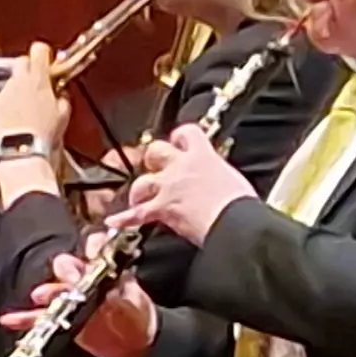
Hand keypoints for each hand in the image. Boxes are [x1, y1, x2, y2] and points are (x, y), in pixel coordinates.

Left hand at [0, 45, 65, 155]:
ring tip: (30, 106)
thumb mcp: (63, 114)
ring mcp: (3, 93)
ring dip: (20, 88)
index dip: (44, 53)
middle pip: (22, 62)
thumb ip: (62, 98)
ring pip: (11, 82)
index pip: (39, 50)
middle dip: (30, 68)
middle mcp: (17, 82)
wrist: (20, 151)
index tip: (48, 59)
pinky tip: (18, 117)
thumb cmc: (42, 134)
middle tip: (40, 81)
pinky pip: (3, 98)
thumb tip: (60, 95)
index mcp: (37, 78)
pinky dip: (9, 103)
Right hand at [4, 247, 156, 356]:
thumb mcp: (131, 302)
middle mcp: (86, 280)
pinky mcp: (62, 318)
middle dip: (63, 271)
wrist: (138, 347)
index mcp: (106, 270)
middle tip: (67, 281)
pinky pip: (40, 317)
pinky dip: (25, 318)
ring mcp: (72, 299)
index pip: (94, 249)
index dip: (91, 248)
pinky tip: (10, 320)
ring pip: (52, 291)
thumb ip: (111, 291)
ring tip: (39, 297)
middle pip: (67, 267)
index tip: (91, 255)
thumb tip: (93, 283)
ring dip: (44, 293)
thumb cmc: (139, 319)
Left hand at [112, 124, 254, 245]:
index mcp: (204, 156)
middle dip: (153, 158)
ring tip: (138, 196)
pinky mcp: (161, 208)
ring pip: (142, 181)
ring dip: (138, 189)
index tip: (178, 140)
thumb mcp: (234, 181)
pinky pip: (137, 213)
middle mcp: (181, 167)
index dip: (180, 136)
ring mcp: (168, 187)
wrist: (234, 223)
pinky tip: (115, 220)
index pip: (187, 133)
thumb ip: (219, 177)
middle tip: (155, 166)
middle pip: (156, 151)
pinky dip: (125, 218)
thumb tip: (220, 185)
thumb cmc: (240, 205)